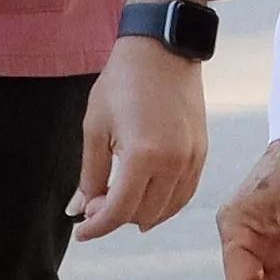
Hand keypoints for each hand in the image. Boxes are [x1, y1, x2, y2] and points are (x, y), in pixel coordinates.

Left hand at [68, 34, 209, 241]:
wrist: (162, 48)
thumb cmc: (122, 82)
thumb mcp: (95, 127)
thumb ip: (89, 175)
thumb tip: (77, 210)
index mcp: (142, 155)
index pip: (119, 211)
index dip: (96, 227)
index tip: (80, 231)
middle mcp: (173, 162)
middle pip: (142, 215)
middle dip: (115, 217)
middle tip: (95, 203)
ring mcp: (192, 159)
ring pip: (166, 210)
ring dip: (140, 213)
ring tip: (118, 197)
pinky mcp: (202, 153)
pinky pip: (184, 194)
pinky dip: (164, 203)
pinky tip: (145, 196)